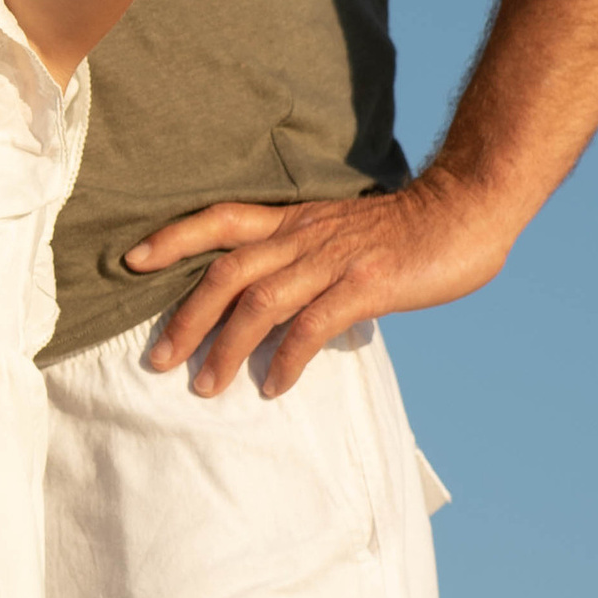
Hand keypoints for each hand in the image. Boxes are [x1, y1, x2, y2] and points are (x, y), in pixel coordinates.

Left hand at [125, 169, 516, 395]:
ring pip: (260, 303)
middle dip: (185, 317)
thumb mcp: (339, 230)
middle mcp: (304, 236)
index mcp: (294, 219)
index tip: (131, 260)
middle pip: (226, 273)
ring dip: (226, 348)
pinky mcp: (365, 286)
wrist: (465, 210)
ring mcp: (333, 260)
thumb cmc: (404, 229)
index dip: (173, 237)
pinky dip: (286, 360)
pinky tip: (272, 387)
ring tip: (205, 387)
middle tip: (158, 359)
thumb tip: (270, 303)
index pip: (220, 220)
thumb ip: (302, 256)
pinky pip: (312, 326)